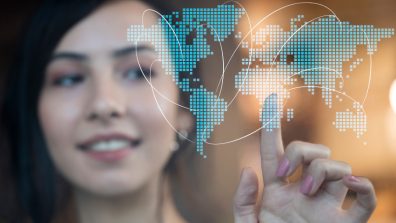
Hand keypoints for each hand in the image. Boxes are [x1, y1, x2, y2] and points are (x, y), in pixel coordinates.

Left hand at [233, 127, 375, 222]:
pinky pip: (364, 199)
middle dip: (302, 152)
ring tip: (306, 193)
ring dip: (324, 171)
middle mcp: (302, 192)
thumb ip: (242, 202)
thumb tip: (249, 170)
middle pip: (312, 151)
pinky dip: (362, 187)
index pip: (273, 151)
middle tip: (290, 176)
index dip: (272, 126)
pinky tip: (348, 184)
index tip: (271, 100)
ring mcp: (325, 205)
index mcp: (276, 191)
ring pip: (338, 168)